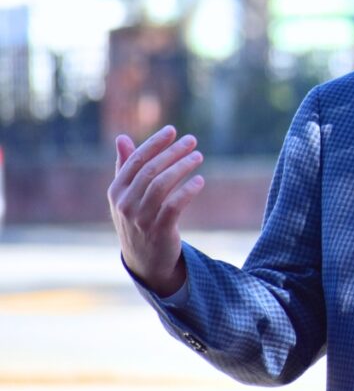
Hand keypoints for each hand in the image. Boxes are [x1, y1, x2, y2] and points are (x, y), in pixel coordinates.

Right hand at [108, 125, 204, 296]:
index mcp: (116, 191)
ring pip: (162, 185)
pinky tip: (200, 181)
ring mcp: (140, 218)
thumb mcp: (127, 195)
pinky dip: (187, 191)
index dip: (155, 144)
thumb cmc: (137, 219)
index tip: (173, 130)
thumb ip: (125, 167)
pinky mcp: (158, 230)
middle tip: (192, 140)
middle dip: (173, 152)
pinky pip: (174, 206)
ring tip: (198, 156)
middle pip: (151, 170)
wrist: (143, 260)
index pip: (136, 161)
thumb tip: (121, 138)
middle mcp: (125, 203)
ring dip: (182, 167)